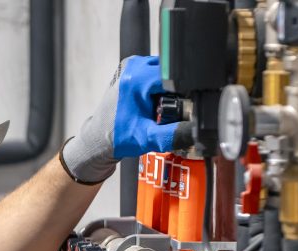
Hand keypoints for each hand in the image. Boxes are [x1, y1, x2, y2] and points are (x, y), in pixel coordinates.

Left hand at [61, 55, 191, 183]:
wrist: (98, 139)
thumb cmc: (118, 138)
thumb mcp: (149, 138)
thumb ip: (175, 134)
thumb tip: (199, 130)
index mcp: (137, 78)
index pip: (175, 75)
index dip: (186, 90)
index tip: (184, 105)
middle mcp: (134, 66)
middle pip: (172, 71)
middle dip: (178, 89)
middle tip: (170, 109)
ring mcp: (132, 65)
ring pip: (166, 70)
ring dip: (170, 86)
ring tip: (162, 106)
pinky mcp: (132, 69)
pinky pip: (156, 71)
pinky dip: (161, 84)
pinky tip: (156, 101)